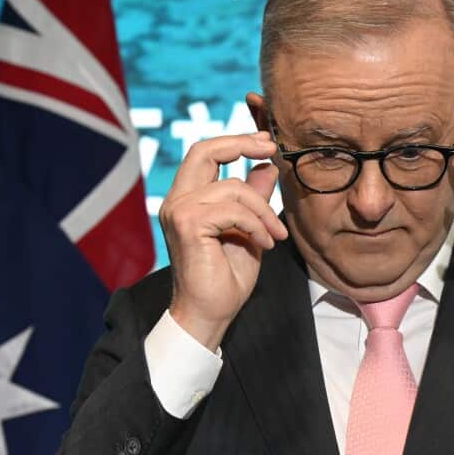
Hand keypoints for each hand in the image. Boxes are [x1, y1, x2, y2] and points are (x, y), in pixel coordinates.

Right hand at [158, 131, 287, 350]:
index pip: (205, 153)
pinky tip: (266, 244)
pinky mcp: (188, 225)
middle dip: (242, 143)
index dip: (235, 140)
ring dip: (264, 210)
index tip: (266, 141)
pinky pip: (234, 210)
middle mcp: (177, 201)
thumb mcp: (249, 229)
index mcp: (187, 199)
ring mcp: (179, 211)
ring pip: (233, 187)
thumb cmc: (227, 277)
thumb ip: (254, 197)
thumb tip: (266, 166)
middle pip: (204, 150)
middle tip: (271, 148)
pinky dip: (257, 225)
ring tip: (276, 235)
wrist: (211, 314)